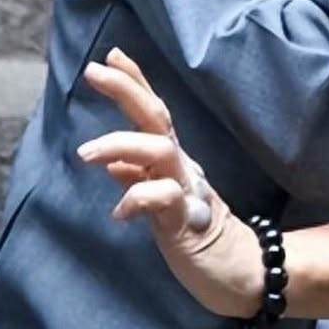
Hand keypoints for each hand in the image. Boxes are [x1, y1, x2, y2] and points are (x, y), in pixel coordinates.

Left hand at [79, 48, 263, 319]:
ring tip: (86, 153)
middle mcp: (181, 168)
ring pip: (159, 151)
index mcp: (174, 162)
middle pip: (156, 118)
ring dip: (121, 145)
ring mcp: (187, 192)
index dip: (135, 83)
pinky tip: (119, 213)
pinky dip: (138, 198)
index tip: (111, 56)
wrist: (243, 272)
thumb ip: (141, 181)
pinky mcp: (189, 223)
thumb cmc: (200, 237)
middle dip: (126, 90)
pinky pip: (164, 200)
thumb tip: (112, 165)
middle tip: (94, 71)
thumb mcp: (164, 206)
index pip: (153, 113)